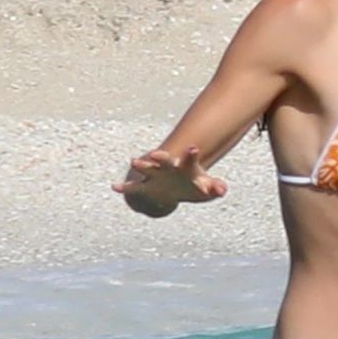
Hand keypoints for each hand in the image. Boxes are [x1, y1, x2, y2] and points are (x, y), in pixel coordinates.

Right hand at [112, 146, 227, 217]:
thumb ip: (216, 188)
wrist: (176, 188)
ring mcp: (156, 175)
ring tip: (133, 161)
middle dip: (160, 156)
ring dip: (141, 165)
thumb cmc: (194, 186)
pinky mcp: (146, 186)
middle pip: (164, 160)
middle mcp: (168, 168)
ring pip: (147, 168)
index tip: (193, 148)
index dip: (191, 154)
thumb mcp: (206, 189)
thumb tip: (223, 190)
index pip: (189, 159)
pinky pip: (134, 187)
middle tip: (156, 153)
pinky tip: (114, 187)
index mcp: (185, 167)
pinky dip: (124, 187)